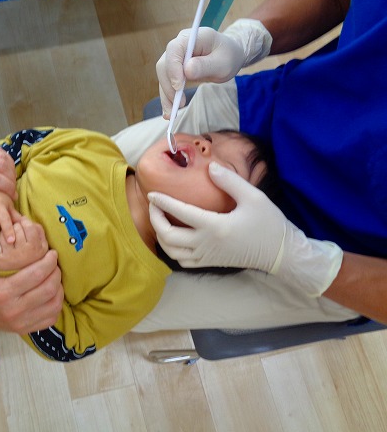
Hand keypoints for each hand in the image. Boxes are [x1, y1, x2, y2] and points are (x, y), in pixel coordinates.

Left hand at [0, 216, 48, 271]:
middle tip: (16, 234)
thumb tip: (25, 219)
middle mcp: (26, 254)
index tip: (23, 224)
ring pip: (6, 232)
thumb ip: (38, 230)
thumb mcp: (40, 244)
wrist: (13, 276)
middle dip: (15, 227)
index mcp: (38, 250)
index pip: (30, 227)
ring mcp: (12, 257)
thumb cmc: (28, 255)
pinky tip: (2, 246)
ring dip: (5, 233)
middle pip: (17, 227)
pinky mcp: (0, 260)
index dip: (25, 223)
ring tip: (9, 241)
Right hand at [0, 250, 62, 334]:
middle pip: (49, 289)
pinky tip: (52, 293)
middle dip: (56, 272)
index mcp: (2, 292)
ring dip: (59, 288)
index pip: (36, 275)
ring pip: (54, 304)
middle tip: (54, 263)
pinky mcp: (26, 329)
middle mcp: (13, 309)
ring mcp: (21, 322)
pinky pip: (51, 317)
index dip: (49, 262)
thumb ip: (2, 252)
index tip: (52, 253)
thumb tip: (23, 238)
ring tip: (54, 277)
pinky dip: (56, 304)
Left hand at [148, 162, 342, 296]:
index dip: (162, 203)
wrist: (280, 253)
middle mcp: (206, 244)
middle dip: (155, 219)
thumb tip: (210, 168)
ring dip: (160, 235)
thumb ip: (230, 181)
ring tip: (159, 219)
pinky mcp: (209, 263)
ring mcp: (206, 256)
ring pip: (171, 251)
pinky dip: (171, 250)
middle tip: (154, 205)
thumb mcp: (254, 197)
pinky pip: (182, 261)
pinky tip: (173, 238)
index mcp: (215, 226)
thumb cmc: (269, 224)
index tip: (152, 194)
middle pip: (168, 236)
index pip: (181, 213)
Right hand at [156, 19, 271, 117]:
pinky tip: (170, 111)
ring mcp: (175, 57)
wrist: (229, 56)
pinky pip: (167, 83)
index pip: (174, 49)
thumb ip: (206, 66)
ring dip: (166, 95)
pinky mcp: (174, 69)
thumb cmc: (229, 56)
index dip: (173, 68)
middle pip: (164, 64)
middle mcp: (180, 44)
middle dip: (168, 85)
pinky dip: (168, 97)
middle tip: (178, 103)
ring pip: (163, 76)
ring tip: (171, 113)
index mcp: (193, 37)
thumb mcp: (223, 63)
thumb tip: (186, 70)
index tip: (179, 86)